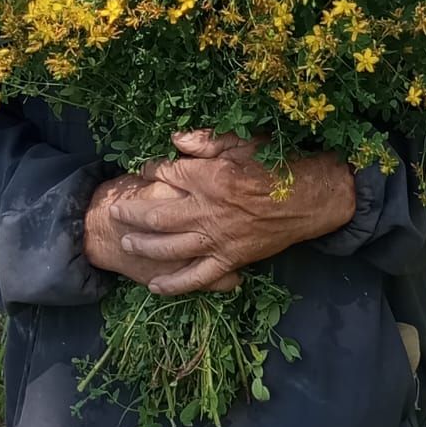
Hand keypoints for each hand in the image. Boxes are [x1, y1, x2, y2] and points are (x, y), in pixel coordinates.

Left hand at [110, 130, 356, 295]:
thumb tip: (174, 140)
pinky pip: (197, 277)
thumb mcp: (244, 141)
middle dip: (132, 212)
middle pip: (157, 214)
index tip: (144, 170)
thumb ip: (207, 140)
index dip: (151, 171)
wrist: (311, 199)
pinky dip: (174, 285)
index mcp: (210, 177)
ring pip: (169, 247)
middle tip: (114, 210)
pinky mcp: (230, 260)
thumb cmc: (279, 165)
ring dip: (143, 246)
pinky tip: (154, 286)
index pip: (167, 174)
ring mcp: (217, 239)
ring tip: (126, 242)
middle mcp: (208, 211)